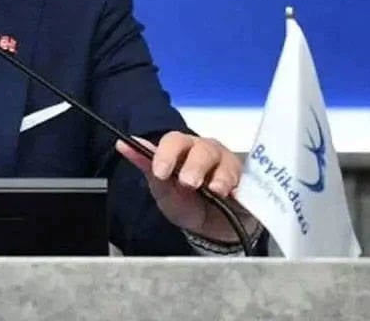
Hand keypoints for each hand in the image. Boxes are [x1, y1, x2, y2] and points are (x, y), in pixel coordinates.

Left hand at [115, 131, 257, 243]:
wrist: (210, 228)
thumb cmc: (185, 203)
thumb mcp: (162, 189)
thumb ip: (147, 167)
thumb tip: (123, 144)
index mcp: (183, 149)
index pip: (174, 141)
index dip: (167, 154)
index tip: (160, 172)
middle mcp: (206, 151)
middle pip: (202, 148)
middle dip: (194, 165)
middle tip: (188, 183)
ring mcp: (228, 164)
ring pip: (225, 161)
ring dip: (219, 176)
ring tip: (215, 190)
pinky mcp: (246, 181)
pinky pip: (246, 180)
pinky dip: (239, 187)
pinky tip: (235, 194)